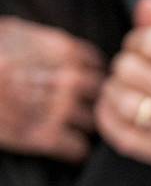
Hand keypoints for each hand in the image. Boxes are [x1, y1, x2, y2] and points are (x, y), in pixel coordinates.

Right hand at [0, 16, 104, 161]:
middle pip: (103, 97)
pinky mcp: (46, 136)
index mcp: (62, 51)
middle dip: (95, 104)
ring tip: (73, 129)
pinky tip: (67, 148)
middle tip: (83, 111)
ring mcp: (59, 110)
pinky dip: (75, 151)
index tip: (86, 87)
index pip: (98, 67)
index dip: (92, 78)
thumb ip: (45, 45)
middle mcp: (68, 80)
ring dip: (85, 128)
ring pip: (94, 124)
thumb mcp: (14, 34)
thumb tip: (67, 54)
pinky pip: (78, 149)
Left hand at [96, 0, 150, 185]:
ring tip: (125, 89)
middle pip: (128, 68)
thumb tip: (147, 4)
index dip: (138, 41)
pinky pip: (118, 131)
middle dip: (126, 66)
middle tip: (134, 73)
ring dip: (114, 90)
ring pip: (120, 99)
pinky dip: (107, 116)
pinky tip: (114, 108)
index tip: (143, 50)